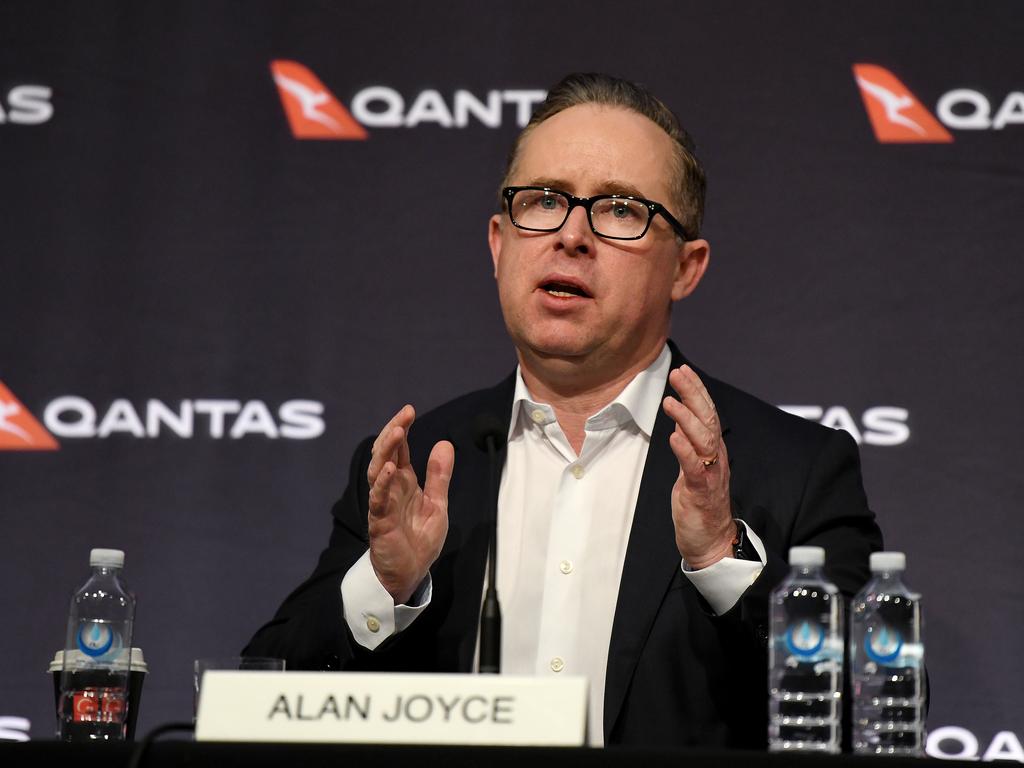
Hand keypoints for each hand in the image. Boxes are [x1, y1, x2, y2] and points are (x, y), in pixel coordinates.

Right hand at [366, 404, 453, 603]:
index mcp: (403, 482)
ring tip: (397, 433)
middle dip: (393, 432)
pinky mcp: (380, 521)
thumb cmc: (419, 539)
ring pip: (377, 471)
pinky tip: (390, 469)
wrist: (410, 574)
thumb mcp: (437, 503)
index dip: (402, 429)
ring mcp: (383, 503)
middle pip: (385, 453)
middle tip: (404, 415)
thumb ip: (439, 475)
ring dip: (386, 451)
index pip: (399, 449)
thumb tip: (444, 443)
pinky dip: (382, 483)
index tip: (409, 410)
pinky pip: (378, 499)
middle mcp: (390, 488)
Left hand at [663, 365, 734, 568]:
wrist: (712, 542)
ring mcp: (711, 474)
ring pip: (704, 440)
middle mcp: (716, 457)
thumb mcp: (692, 467)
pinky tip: (673, 437)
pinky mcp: (701, 492)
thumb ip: (689, 444)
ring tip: (671, 402)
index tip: (684, 370)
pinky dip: (685, 452)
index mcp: (713, 450)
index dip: (696, 390)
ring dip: (687, 419)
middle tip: (679, 373)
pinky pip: (695, 469)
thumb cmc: (700, 504)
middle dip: (694, 394)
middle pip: (708, 419)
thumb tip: (679, 421)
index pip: (707, 413)